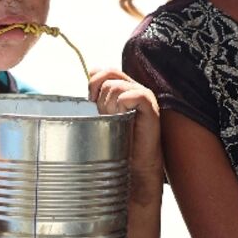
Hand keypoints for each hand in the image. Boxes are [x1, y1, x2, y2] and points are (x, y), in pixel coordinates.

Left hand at [88, 68, 163, 198]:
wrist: (135, 167)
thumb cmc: (118, 144)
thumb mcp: (100, 118)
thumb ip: (95, 98)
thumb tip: (87, 75)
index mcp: (122, 87)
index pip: (103, 70)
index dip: (93, 82)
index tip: (91, 102)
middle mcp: (134, 88)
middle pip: (108, 75)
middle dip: (99, 97)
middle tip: (104, 117)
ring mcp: (143, 95)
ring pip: (116, 86)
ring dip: (109, 105)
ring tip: (115, 121)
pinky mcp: (150, 107)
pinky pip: (132, 95)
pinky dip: (123, 106)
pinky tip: (124, 119)